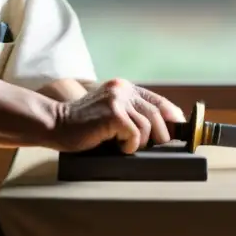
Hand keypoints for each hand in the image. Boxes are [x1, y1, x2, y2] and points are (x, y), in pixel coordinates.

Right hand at [50, 78, 185, 153]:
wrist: (56, 125)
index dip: (173, 116)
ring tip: (123, 146)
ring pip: (148, 127)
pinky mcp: (113, 114)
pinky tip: (116, 147)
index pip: (158, 101)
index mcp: (124, 88)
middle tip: (153, 147)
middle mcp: (123, 89)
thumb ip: (131, 114)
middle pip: (158, 114)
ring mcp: (118, 100)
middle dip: (161, 135)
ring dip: (140, 143)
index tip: (180, 129)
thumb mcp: (110, 113)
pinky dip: (129, 146)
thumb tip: (163, 130)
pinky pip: (135, 135)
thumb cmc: (83, 126)